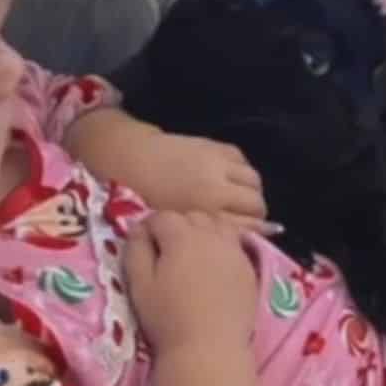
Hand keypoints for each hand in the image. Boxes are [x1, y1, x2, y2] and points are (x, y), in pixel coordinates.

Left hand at [68, 111, 268, 228]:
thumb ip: (202, 232)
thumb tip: (230, 238)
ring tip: (241, 199)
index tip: (251, 238)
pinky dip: (243, 170)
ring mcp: (219, 164)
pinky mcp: (215, 146)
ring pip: (254, 180)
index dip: (253, 234)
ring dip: (252, 191)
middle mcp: (217, 188)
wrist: (128, 159)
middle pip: (255, 203)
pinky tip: (234, 178)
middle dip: (256, 214)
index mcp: (203, 212)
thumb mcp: (171, 225)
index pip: (246, 226)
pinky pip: (242, 159)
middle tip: (247, 220)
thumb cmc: (141, 199)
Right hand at [124, 211, 257, 355]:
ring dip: (202, 232)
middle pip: (192, 216)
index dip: (148, 229)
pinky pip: (234, 245)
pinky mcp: (249, 268)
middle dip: (177, 227)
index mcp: (181, 235)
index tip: (142, 246)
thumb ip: (135, 250)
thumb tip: (138, 230)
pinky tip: (213, 268)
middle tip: (166, 253)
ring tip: (192, 256)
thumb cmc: (167, 319)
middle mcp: (211, 235)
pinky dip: (222, 248)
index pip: (161, 217)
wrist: (209, 349)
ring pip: (217, 225)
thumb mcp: (139, 284)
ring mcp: (234, 250)